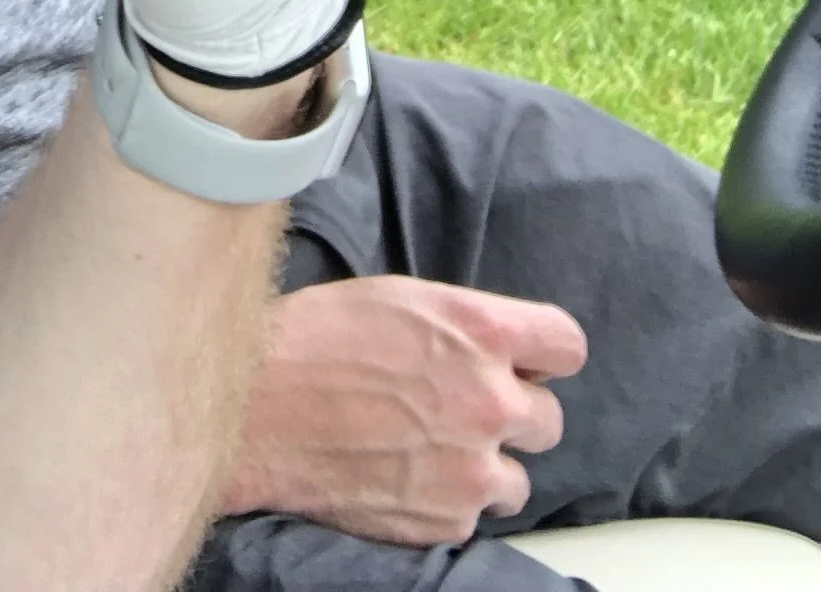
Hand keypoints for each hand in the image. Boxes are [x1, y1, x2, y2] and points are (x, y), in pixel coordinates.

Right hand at [222, 275, 588, 543]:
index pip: (566, 346)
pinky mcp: (449, 519)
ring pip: (518, 478)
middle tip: (459, 409)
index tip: (525, 365)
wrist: (255, 411)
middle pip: (548, 418)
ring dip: (483, 467)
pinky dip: (446, 502)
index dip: (543, 357)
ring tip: (428, 452)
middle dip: (510, 414)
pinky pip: (472, 516)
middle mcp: (490, 400)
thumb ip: (461, 326)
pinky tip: (401, 477)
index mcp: (479, 332)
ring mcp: (473, 467)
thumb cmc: (312, 341)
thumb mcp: (396, 299)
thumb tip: (498, 351)